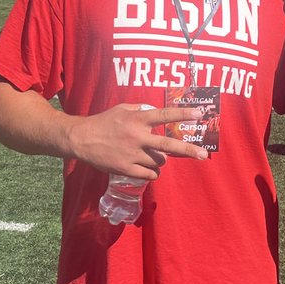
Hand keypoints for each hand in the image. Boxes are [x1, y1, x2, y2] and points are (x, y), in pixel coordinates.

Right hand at [69, 104, 208, 178]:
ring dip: (160, 161)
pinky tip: (147, 168)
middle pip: (169, 145)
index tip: (198, 114)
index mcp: (137, 119)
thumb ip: (140, 109)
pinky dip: (152, 172)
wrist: (81, 139)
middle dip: (188, 150)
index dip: (182, 114)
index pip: (164, 115)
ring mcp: (132, 154)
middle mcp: (138, 136)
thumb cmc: (103, 122)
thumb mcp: (121, 109)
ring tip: (151, 157)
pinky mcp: (126, 168)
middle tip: (203, 155)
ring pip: (160, 162)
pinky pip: (149, 174)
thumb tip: (154, 110)